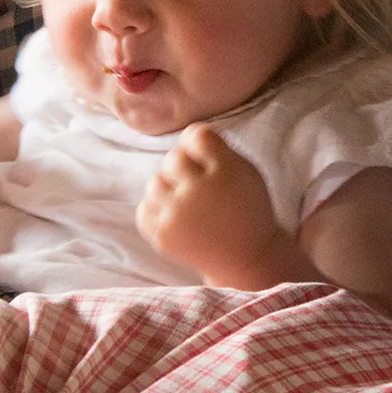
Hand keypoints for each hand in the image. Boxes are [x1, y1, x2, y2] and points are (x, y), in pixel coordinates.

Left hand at [136, 125, 292, 289]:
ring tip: (186, 202)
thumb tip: (185, 134)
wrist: (246, 258)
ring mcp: (179, 216)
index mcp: (226, 172)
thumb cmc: (245, 208)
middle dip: (183, 167)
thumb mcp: (244, 170)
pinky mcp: (165, 237)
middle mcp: (200, 192)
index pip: (198, 136)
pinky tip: (175, 216)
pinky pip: (144, 210)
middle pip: (173, 159)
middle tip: (198, 185)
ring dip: (168, 189)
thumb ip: (217, 148)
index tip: (207, 160)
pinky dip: (157, 210)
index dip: (199, 145)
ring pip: (154, 183)